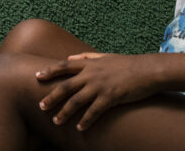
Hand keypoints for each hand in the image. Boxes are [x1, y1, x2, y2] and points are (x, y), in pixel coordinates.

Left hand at [35, 52, 162, 130]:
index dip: (50, 71)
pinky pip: (95, 111)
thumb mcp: (104, 56)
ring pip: (77, 101)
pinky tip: (80, 128)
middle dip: (52, 97)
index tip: (37, 76)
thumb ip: (85, 57)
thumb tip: (69, 57)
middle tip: (40, 106)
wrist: (147, 70)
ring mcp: (100, 86)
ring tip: (56, 121)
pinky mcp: (111, 97)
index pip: (63, 66)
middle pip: (66, 86)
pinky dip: (86, 120)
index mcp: (89, 63)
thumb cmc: (126, 63)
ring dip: (65, 112)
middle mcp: (91, 74)